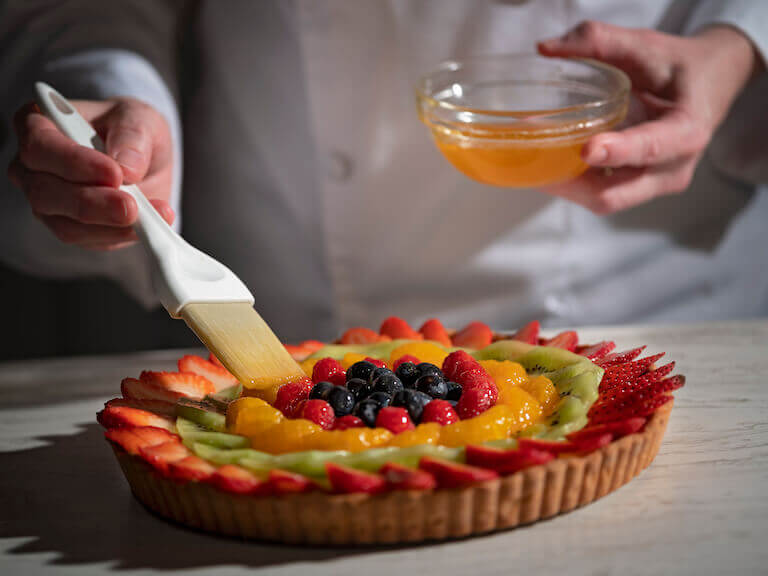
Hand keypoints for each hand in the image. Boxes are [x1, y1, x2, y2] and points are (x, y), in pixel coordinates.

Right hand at [8, 98, 173, 249]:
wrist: (143, 158)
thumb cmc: (130, 130)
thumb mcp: (139, 118)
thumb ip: (132, 137)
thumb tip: (126, 168)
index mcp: (38, 125)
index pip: (40, 145)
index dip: (74, 162)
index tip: (114, 173)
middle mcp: (31, 167)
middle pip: (45, 192)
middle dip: (91, 203)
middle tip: (131, 207)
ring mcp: (47, 201)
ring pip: (65, 224)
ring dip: (109, 226)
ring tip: (149, 220)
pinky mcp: (70, 227)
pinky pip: (89, 240)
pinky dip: (120, 236)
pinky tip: (147, 228)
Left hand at [537, 21, 758, 213]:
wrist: (708, 84)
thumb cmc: (678, 66)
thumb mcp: (645, 45)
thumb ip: (598, 41)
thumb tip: (546, 48)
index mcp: (686, 131)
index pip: (651, 148)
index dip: (618, 152)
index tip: (588, 149)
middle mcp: (671, 169)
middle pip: (615, 195)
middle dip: (571, 183)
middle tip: (535, 157)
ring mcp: (653, 184)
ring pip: (602, 199)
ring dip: (565, 184)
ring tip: (532, 159)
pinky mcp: (636, 187)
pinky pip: (599, 194)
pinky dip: (572, 182)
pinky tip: (548, 161)